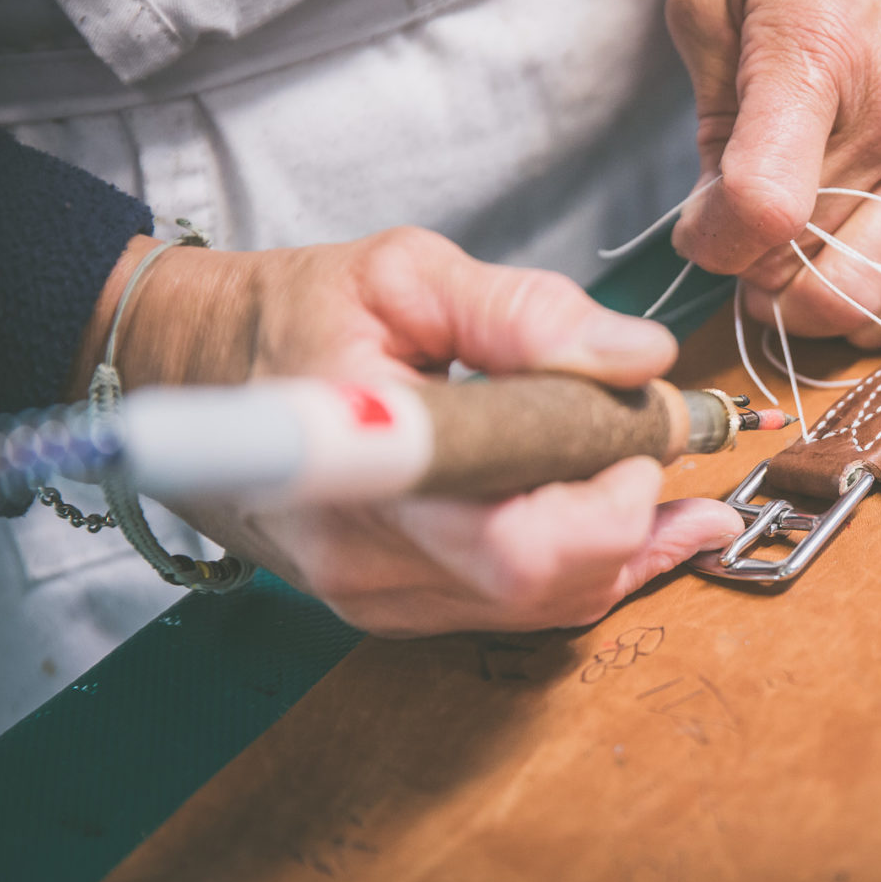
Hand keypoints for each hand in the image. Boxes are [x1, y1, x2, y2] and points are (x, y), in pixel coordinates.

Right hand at [74, 228, 742, 635]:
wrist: (192, 373)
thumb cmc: (291, 316)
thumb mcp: (403, 274)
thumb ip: (522, 311)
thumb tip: (639, 357)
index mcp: (365, 474)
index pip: (518, 545)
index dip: (607, 501)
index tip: (639, 428)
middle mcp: (370, 561)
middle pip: (547, 585)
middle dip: (632, 515)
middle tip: (659, 436)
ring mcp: (380, 597)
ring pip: (545, 606)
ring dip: (631, 546)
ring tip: (689, 488)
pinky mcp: (395, 605)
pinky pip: (520, 607)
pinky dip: (593, 565)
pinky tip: (653, 527)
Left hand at [666, 0, 880, 343]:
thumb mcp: (710, 6)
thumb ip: (705, 127)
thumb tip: (716, 230)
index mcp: (819, 55)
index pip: (763, 207)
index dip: (712, 243)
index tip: (698, 225)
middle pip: (809, 272)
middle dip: (752, 276)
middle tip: (738, 239)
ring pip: (865, 300)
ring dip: (807, 302)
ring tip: (785, 258)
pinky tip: (845, 278)